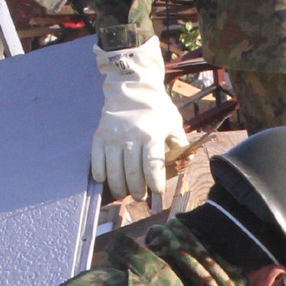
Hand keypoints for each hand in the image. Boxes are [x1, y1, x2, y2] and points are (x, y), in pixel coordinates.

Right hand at [91, 38, 188, 200]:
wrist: (131, 89)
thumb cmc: (155, 109)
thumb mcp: (173, 122)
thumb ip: (179, 142)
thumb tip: (188, 158)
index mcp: (151, 135)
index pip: (152, 165)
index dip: (154, 182)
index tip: (157, 191)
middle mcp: (131, 136)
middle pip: (132, 172)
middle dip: (137, 189)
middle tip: (140, 196)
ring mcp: (113, 137)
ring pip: (113, 170)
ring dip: (119, 186)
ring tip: (124, 193)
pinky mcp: (99, 136)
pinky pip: (97, 160)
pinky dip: (100, 174)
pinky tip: (105, 181)